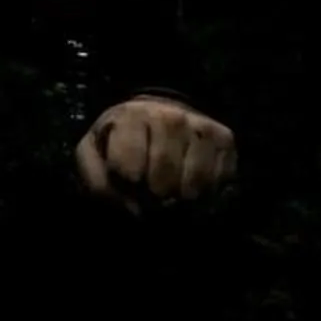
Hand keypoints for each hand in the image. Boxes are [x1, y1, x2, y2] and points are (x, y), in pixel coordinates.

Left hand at [76, 95, 236, 209]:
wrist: (160, 111)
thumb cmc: (124, 139)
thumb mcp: (95, 153)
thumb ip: (99, 182)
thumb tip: (133, 209)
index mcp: (131, 117)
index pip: (128, 169)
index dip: (127, 184)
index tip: (128, 179)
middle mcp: (170, 116)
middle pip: (163, 180)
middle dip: (155, 195)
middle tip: (152, 190)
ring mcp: (200, 126)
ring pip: (194, 183)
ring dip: (181, 196)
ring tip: (171, 187)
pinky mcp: (225, 137)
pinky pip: (218, 180)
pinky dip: (205, 190)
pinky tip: (191, 180)